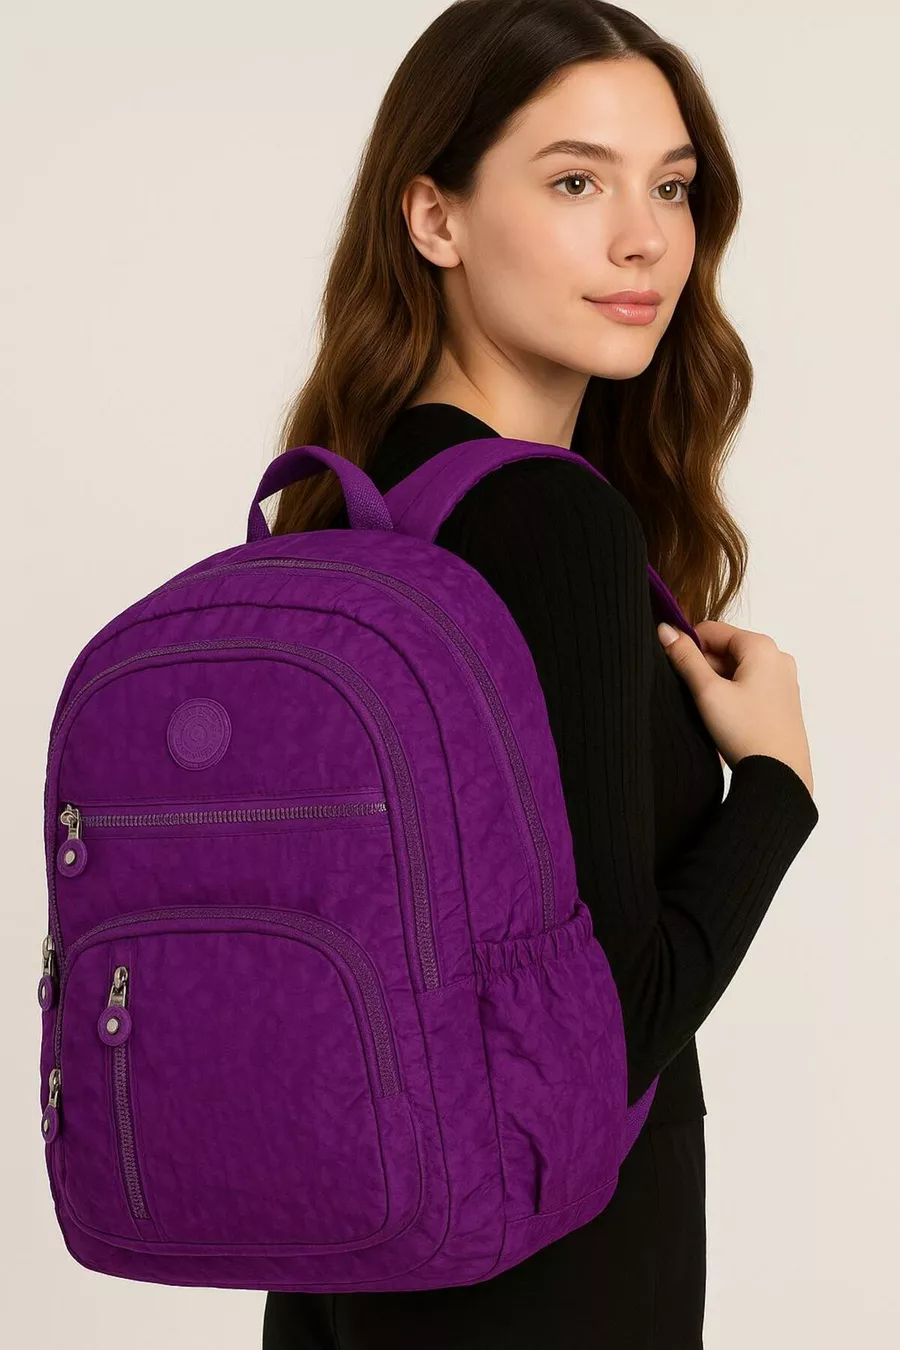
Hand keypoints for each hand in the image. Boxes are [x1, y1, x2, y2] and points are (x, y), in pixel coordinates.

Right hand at [657, 619, 813, 797]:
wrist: (780, 776)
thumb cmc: (745, 731)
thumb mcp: (708, 692)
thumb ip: (685, 658)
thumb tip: (665, 630)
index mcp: (762, 647)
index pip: (712, 630)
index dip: (689, 646)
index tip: (676, 669)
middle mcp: (778, 657)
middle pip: (726, 648)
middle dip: (705, 667)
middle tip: (693, 695)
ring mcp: (784, 680)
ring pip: (737, 668)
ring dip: (717, 683)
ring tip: (710, 710)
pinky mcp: (784, 701)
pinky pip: (750, 685)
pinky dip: (732, 694)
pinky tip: (726, 717)